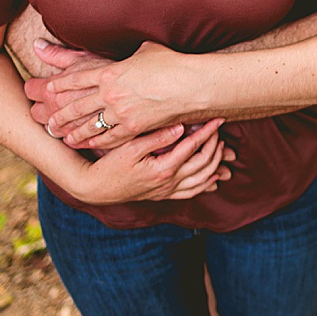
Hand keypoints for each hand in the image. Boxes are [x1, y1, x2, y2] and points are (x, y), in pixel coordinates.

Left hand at [46, 41, 192, 149]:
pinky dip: (96, 143)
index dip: (59, 85)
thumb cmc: (172, 63)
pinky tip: (88, 146)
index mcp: (109, 72)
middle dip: (60, 115)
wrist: (191, 85)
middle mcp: (110, 94)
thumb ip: (131, 54)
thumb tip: (131, 52)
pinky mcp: (133, 128)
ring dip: (74, 132)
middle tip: (49, 122)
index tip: (48, 90)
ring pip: (89, 126)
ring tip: (64, 137)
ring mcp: (121, 113)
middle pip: (76, 106)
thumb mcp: (146, 50)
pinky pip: (109, 138)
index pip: (75, 79)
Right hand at [70, 118, 229, 204]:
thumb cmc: (109, 165)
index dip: (208, 132)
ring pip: (202, 181)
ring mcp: (167, 192)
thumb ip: (156, 138)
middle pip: (204, 164)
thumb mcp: (130, 147)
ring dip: (215, 164)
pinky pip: (191, 193)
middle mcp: (169, 183)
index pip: (193, 148)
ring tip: (222, 148)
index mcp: (163, 169)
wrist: (95, 188)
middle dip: (216, 146)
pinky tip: (214, 178)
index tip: (218, 119)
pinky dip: (206, 184)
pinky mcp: (163, 196)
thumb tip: (181, 127)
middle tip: (219, 131)